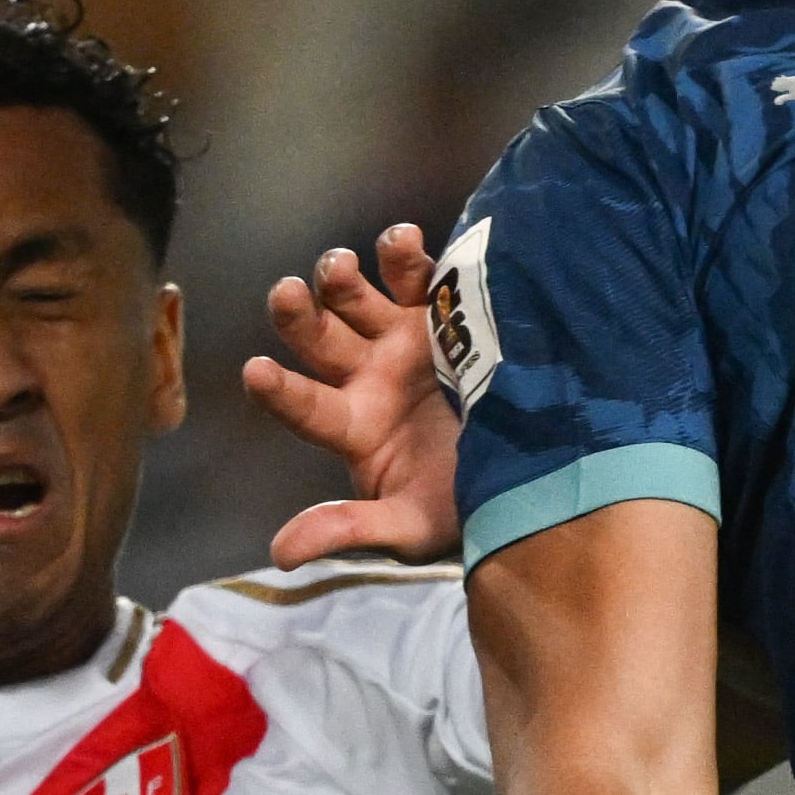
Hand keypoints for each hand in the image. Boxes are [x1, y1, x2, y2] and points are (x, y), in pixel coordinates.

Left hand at [240, 225, 462, 567]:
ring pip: (356, 300)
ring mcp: (402, 341)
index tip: (255, 371)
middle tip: (287, 293)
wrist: (539, 465)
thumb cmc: (466, 503)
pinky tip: (400, 241)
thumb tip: (281, 553)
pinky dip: (405, 255)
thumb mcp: (411, 526)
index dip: (280, 390)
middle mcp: (369, 377)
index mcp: (355, 427)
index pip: (306, 407)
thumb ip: (349, 529)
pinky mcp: (442, 313)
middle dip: (298, 315)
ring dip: (340, 279)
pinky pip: (416, 277)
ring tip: (339, 266)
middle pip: (318, 339)